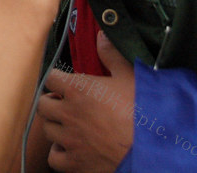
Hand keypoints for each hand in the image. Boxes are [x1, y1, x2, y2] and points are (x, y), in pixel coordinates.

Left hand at [38, 31, 135, 171]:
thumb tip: (101, 35)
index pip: (50, 78)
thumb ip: (111, 54)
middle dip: (52, 102)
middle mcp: (68, 113)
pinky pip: (53, 157)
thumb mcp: (130, 75)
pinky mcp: (75, 163)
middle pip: (43, 104)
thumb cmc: (143, 110)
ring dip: (56, 125)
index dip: (58, 79)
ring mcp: (69, 139)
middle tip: (67, 104)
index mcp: (78, 89)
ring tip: (71, 125)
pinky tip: (71, 147)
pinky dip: (59, 152)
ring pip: (47, 130)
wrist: (153, 149)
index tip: (66, 83)